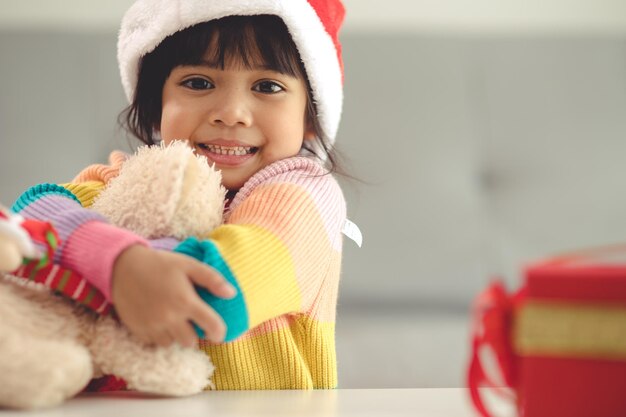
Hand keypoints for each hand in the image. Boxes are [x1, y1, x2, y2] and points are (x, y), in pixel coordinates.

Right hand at [111, 244, 235, 347]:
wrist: (122, 266)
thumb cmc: (160, 264)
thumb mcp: (189, 265)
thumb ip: (212, 279)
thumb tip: (232, 294)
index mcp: (185, 301)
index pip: (211, 327)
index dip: (219, 333)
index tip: (218, 333)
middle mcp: (169, 317)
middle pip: (190, 342)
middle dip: (194, 333)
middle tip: (190, 320)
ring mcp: (152, 326)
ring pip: (171, 344)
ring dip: (175, 335)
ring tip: (173, 318)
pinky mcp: (137, 330)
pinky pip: (154, 342)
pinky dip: (159, 334)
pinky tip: (158, 319)